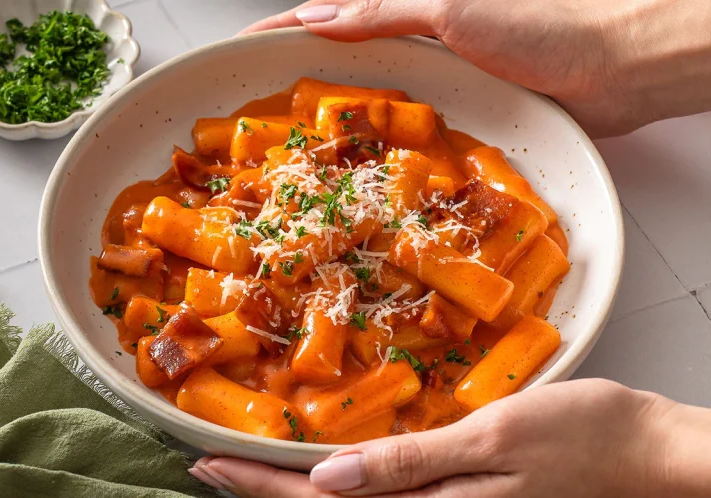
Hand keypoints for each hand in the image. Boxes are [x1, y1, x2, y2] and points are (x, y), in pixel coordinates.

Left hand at [189, 378, 710, 496]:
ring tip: (249, 468)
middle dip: (262, 490)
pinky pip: (386, 494)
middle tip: (208, 466)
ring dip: (294, 489)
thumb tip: (329, 480)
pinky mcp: (460, 496)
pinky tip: (326, 468)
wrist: (640, 450)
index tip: (209, 467)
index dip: (261, 487)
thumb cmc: (579, 434)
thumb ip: (411, 465)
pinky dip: (342, 480)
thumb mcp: (493, 441)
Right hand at [241, 0, 710, 137]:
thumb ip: (384, 11)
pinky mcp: (457, 119)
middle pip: (338, 64)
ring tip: (294, 155)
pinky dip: (378, 151)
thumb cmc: (543, 26)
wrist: (611, 67)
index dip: (280, 34)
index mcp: (407, 10)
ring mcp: (435, 85)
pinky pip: (404, 136)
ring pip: (368, 106)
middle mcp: (415, 46)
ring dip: (332, 127)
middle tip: (256, 118)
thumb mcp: (452, 8)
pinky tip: (361, 173)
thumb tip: (316, 19)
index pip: (326, 16)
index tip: (237, 53)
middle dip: (294, 86)